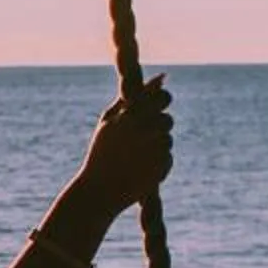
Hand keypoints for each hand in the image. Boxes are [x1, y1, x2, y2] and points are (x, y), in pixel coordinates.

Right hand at [77, 76, 173, 214]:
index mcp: (129, 114)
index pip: (163, 98)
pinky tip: (138, 169)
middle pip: (168, 120)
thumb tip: (163, 76)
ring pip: (168, 139)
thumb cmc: (102, 152)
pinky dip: (156, 163)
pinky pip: (168, 158)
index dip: (162, 102)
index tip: (154, 108)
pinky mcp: (162, 165)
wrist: (99, 190)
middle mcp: (143, 128)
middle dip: (159, 126)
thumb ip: (134, 96)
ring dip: (156, 145)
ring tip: (134, 156)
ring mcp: (154, 148)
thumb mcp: (109, 121)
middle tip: (142, 137)